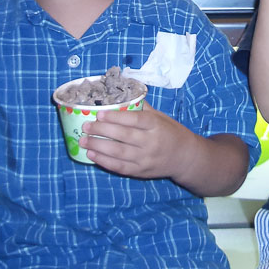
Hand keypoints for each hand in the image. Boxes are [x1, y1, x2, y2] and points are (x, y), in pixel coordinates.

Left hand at [80, 102, 195, 179]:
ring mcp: (145, 159)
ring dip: (98, 147)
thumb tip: (120, 96)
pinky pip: (120, 167)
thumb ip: (141, 108)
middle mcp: (151, 142)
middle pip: (123, 136)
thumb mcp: (160, 116)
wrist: (185, 157)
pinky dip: (104, 162)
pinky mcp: (140, 171)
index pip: (134, 120)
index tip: (99, 114)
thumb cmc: (170, 132)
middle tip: (86, 126)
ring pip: (118, 153)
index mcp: (156, 125)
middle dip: (101, 131)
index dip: (116, 117)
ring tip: (83, 140)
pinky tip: (92, 155)